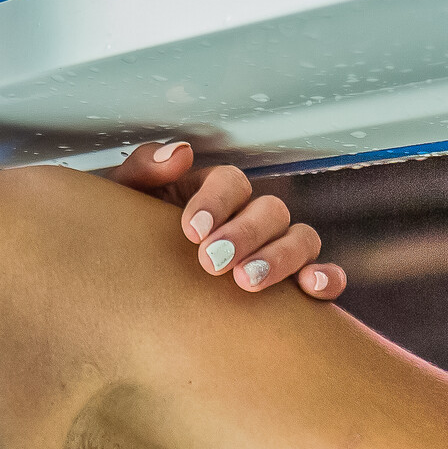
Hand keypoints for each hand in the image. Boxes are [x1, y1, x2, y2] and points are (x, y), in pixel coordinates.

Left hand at [102, 141, 345, 297]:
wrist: (124, 295)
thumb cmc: (124, 244)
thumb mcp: (121, 205)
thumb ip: (141, 172)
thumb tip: (180, 153)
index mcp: (212, 194)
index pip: (230, 182)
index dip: (216, 201)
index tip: (192, 230)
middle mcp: (249, 218)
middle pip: (270, 210)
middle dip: (244, 234)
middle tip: (212, 262)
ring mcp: (275, 250)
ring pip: (301, 239)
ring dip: (281, 258)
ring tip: (246, 282)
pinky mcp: (292, 286)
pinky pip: (324, 276)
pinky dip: (326, 278)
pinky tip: (312, 289)